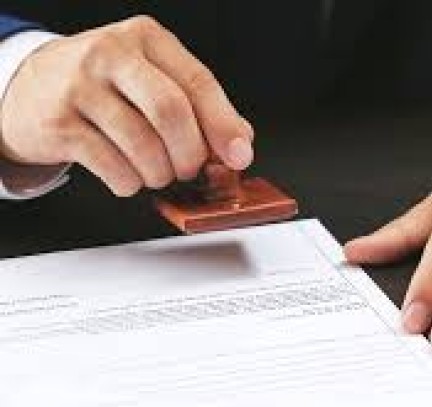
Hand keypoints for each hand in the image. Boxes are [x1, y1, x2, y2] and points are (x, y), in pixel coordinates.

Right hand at [0, 16, 253, 196]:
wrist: (31, 86)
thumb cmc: (104, 84)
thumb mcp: (153, 78)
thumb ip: (198, 105)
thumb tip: (239, 141)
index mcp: (146, 39)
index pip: (197, 82)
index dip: (223, 125)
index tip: (239, 155)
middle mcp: (111, 54)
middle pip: (170, 111)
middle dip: (190, 153)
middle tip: (190, 168)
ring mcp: (80, 86)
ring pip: (142, 144)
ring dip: (160, 173)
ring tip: (158, 173)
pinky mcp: (58, 122)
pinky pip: (111, 166)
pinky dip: (130, 182)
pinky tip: (129, 177)